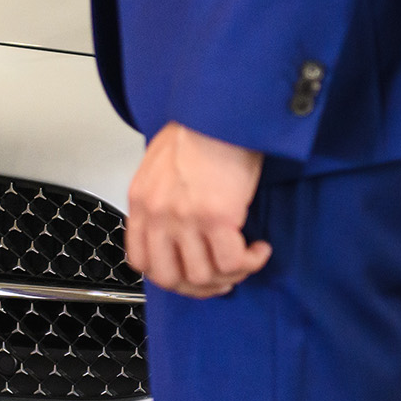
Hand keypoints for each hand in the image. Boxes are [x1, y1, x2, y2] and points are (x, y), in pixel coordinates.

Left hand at [125, 122, 271, 297]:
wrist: (221, 112)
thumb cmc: (199, 131)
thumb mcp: (161, 166)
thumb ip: (161, 200)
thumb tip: (178, 232)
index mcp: (141, 200)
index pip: (141, 260)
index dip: (169, 277)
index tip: (190, 275)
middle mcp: (158, 213)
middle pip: (170, 278)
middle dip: (199, 287)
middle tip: (221, 278)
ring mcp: (185, 218)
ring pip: (203, 276)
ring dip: (230, 276)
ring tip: (245, 259)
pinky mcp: (216, 218)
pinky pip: (233, 263)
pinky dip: (250, 263)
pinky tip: (259, 249)